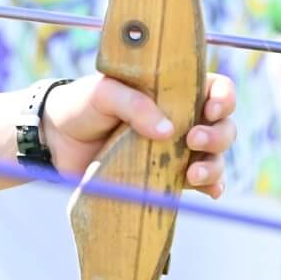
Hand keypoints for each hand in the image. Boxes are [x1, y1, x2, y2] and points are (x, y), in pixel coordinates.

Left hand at [40, 73, 237, 198]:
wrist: (57, 141)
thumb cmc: (81, 106)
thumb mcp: (103, 92)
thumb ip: (133, 104)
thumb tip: (168, 131)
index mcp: (172, 89)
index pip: (214, 88)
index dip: (223, 97)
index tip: (211, 108)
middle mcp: (182, 117)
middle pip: (223, 125)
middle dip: (219, 134)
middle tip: (193, 139)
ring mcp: (177, 149)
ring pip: (216, 156)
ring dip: (215, 165)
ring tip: (193, 173)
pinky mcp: (167, 176)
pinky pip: (201, 183)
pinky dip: (212, 187)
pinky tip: (209, 192)